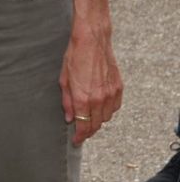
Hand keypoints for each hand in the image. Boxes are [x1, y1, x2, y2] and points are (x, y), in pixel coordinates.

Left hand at [60, 19, 122, 144]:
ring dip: (98, 121)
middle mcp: (99, 99)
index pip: (84, 126)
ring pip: (107, 117)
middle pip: (96, 125)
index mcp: (83, 98)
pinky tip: (100, 108)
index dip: (80, 136)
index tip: (76, 140)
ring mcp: (111, 94)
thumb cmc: (75, 57)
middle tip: (81, 132)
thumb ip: (66, 101)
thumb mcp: (63, 79)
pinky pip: (115, 107)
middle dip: (88, 131)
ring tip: (89, 118)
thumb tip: (69, 117)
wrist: (92, 41)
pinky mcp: (119, 88)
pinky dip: (108, 111)